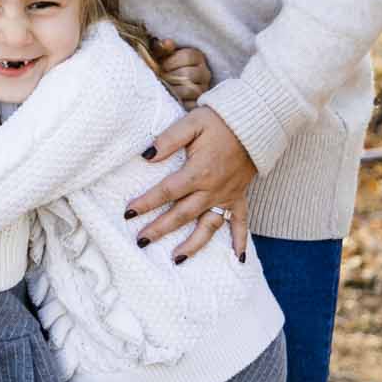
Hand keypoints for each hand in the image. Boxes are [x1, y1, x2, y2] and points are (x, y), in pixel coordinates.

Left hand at [125, 106, 254, 260]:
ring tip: (177, 260)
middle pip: (182, 214)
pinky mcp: (239, 196)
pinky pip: (241, 222)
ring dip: (194, 245)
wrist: (253, 122)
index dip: (146, 203)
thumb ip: (168, 140)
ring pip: (209, 226)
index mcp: (198, 171)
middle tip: (141, 241)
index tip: (128, 213)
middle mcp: (212, 189)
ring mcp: (227, 195)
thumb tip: (146, 156)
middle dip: (160, 229)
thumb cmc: (218, 121)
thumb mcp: (190, 123)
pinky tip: (238, 259)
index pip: (167, 192)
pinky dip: (240, 241)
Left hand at [150, 37, 212, 107]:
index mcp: (197, 57)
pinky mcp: (199, 103)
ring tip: (164, 87)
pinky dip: (179, 102)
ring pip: (191, 89)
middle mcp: (204, 72)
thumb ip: (163, 48)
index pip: (188, 56)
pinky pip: (191, 104)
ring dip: (173, 89)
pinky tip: (170, 98)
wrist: (166, 84)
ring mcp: (204, 89)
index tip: (161, 66)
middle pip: (188, 74)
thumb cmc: (164, 67)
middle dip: (170, 76)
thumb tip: (167, 43)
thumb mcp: (162, 55)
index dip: (171, 61)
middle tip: (160, 78)